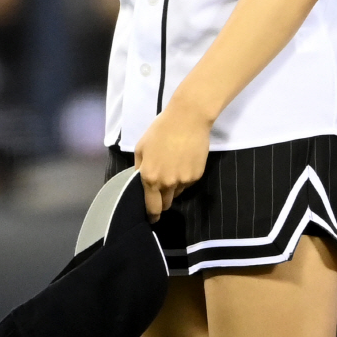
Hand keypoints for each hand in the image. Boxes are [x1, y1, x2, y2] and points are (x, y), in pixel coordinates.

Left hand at [134, 97, 211, 222]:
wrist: (188, 119)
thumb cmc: (161, 130)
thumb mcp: (142, 146)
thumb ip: (139, 168)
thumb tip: (140, 181)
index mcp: (150, 177)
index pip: (151, 206)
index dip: (151, 215)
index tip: (152, 217)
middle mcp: (167, 183)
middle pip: (165, 204)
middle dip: (162, 200)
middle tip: (161, 189)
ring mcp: (183, 181)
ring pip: (177, 193)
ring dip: (173, 188)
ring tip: (174, 167)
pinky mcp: (197, 176)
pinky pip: (187, 183)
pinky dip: (184, 178)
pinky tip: (184, 162)